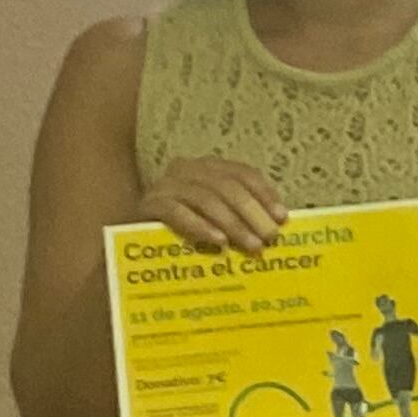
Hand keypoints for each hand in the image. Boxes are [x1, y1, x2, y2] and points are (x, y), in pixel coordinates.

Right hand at [134, 155, 286, 253]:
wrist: (135, 249)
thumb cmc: (187, 235)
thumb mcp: (220, 221)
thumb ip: (245, 217)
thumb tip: (279, 225)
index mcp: (207, 168)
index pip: (243, 173)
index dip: (265, 194)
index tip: (282, 219)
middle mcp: (184, 169)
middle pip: (227, 186)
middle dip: (252, 213)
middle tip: (270, 239)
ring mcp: (163, 185)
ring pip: (205, 198)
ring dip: (233, 224)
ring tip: (251, 246)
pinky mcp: (146, 205)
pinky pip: (177, 212)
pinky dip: (201, 227)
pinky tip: (219, 243)